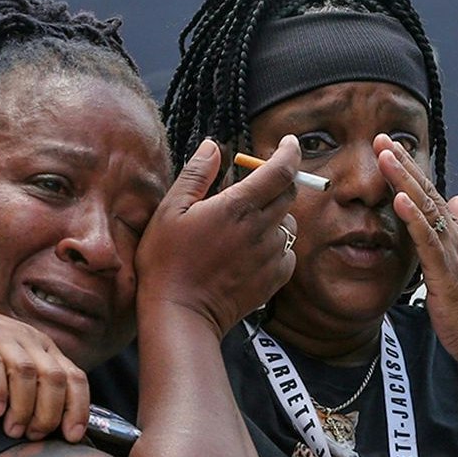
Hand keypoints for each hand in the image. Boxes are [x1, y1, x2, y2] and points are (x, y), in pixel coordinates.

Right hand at [0, 296, 91, 442]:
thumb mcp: (10, 361)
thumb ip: (30, 384)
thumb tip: (49, 426)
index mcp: (42, 347)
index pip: (74, 377)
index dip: (77, 408)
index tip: (71, 436)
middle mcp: (26, 339)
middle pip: (53, 378)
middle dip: (49, 413)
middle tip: (34, 435)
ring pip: (26, 372)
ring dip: (24, 406)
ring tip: (13, 429)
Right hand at [138, 137, 300, 334]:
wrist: (181, 313)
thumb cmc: (167, 261)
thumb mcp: (170, 210)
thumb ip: (196, 174)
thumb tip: (213, 145)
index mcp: (237, 207)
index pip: (281, 171)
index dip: (290, 152)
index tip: (290, 143)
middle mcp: (261, 229)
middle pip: (289, 193)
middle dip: (278, 181)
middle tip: (254, 184)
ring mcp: (271, 255)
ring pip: (289, 223)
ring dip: (275, 214)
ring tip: (246, 224)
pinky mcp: (275, 279)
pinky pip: (288, 252)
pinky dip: (277, 245)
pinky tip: (251, 250)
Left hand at [376, 135, 457, 370]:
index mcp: (457, 238)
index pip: (432, 197)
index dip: (412, 172)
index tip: (392, 148)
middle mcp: (457, 240)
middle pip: (428, 194)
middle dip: (404, 165)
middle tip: (381, 138)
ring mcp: (453, 256)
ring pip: (427, 210)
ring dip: (406, 181)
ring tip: (386, 156)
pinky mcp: (447, 275)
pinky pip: (428, 242)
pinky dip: (414, 219)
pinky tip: (400, 200)